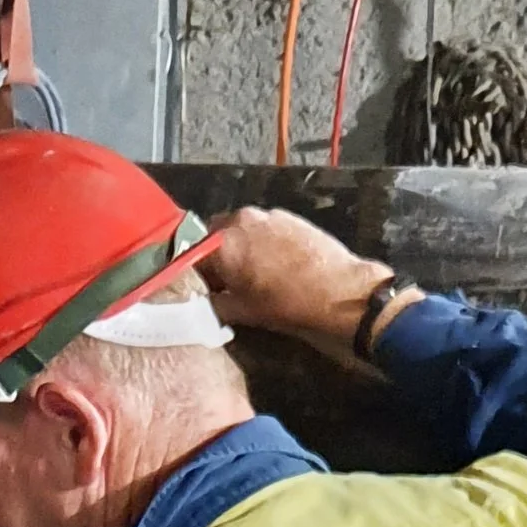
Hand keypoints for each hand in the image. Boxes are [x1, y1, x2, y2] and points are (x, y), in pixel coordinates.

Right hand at [198, 206, 414, 363]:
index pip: (190, 253)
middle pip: (213, 235)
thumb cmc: (286, 304)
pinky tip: (273, 264)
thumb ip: (213, 303)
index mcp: (221, 244)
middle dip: (215, 256)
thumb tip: (202, 302)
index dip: (194, 272)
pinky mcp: (287, 216)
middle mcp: (239, 220)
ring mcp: (265, 215)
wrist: (337, 291)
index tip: (200, 287)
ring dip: (238, 248)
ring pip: (238, 229)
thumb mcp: (242, 312)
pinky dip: (260, 242)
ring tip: (253, 274)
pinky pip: (262, 227)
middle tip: (226, 282)